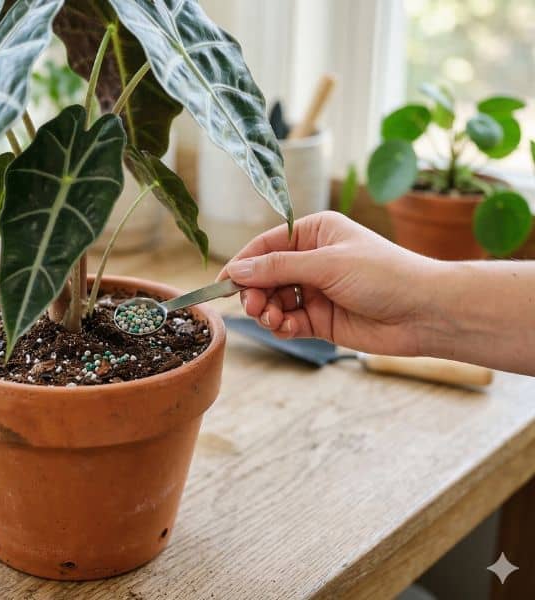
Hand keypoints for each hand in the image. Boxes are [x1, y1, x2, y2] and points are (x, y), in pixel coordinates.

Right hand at [222, 211, 441, 356]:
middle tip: (254, 307)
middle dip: (256, 292)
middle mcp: (314, 260)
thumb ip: (277, 268)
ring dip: (268, 311)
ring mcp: (317, 291)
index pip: (266, 246)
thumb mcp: (326, 264)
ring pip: (275, 301)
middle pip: (266, 276)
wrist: (426, 312)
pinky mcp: (322, 320)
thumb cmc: (384, 275)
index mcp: (316, 233)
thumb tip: (235, 270)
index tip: (222, 284)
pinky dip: (284, 326)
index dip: (243, 264)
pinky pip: (290, 322)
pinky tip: (288, 328)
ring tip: (273, 319)